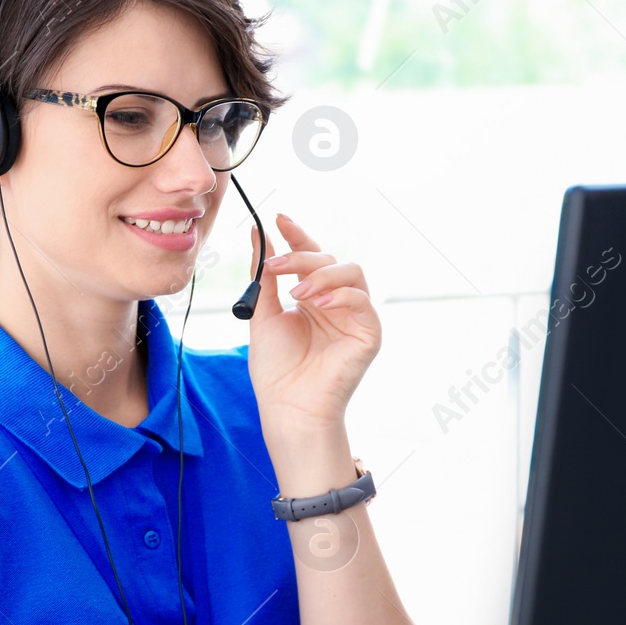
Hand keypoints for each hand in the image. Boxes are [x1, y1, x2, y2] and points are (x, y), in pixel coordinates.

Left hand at [246, 213, 380, 435]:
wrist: (288, 406)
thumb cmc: (276, 368)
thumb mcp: (263, 313)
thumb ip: (264, 275)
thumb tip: (256, 234)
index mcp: (311, 297)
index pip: (310, 256)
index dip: (297, 235)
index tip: (278, 218)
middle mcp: (335, 303)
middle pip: (329, 259)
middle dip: (302, 256)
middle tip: (277, 265)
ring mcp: (354, 317)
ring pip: (352, 272)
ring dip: (322, 275)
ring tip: (297, 293)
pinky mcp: (369, 334)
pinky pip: (363, 301)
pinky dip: (340, 296)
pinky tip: (317, 305)